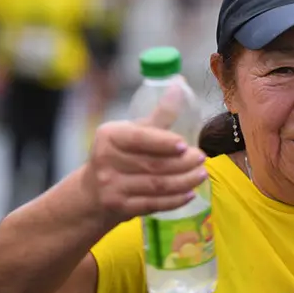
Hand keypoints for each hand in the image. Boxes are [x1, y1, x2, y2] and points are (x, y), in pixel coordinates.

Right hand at [85, 83, 206, 222]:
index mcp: (109, 136)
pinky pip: (154, 204)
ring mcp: (112, 187)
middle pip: (153, 164)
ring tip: (201, 174)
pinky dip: (175, 200)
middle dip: (182, 163)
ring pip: (156, 185)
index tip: (185, 144)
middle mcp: (106, 161)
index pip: (140, 138)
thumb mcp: (130, 132)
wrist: (92, 193)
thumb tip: (180, 85)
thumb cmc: (118, 155)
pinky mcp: (120, 208)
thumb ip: (158, 115)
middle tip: (201, 158)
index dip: (164, 142)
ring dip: (184, 181)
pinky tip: (190, 193)